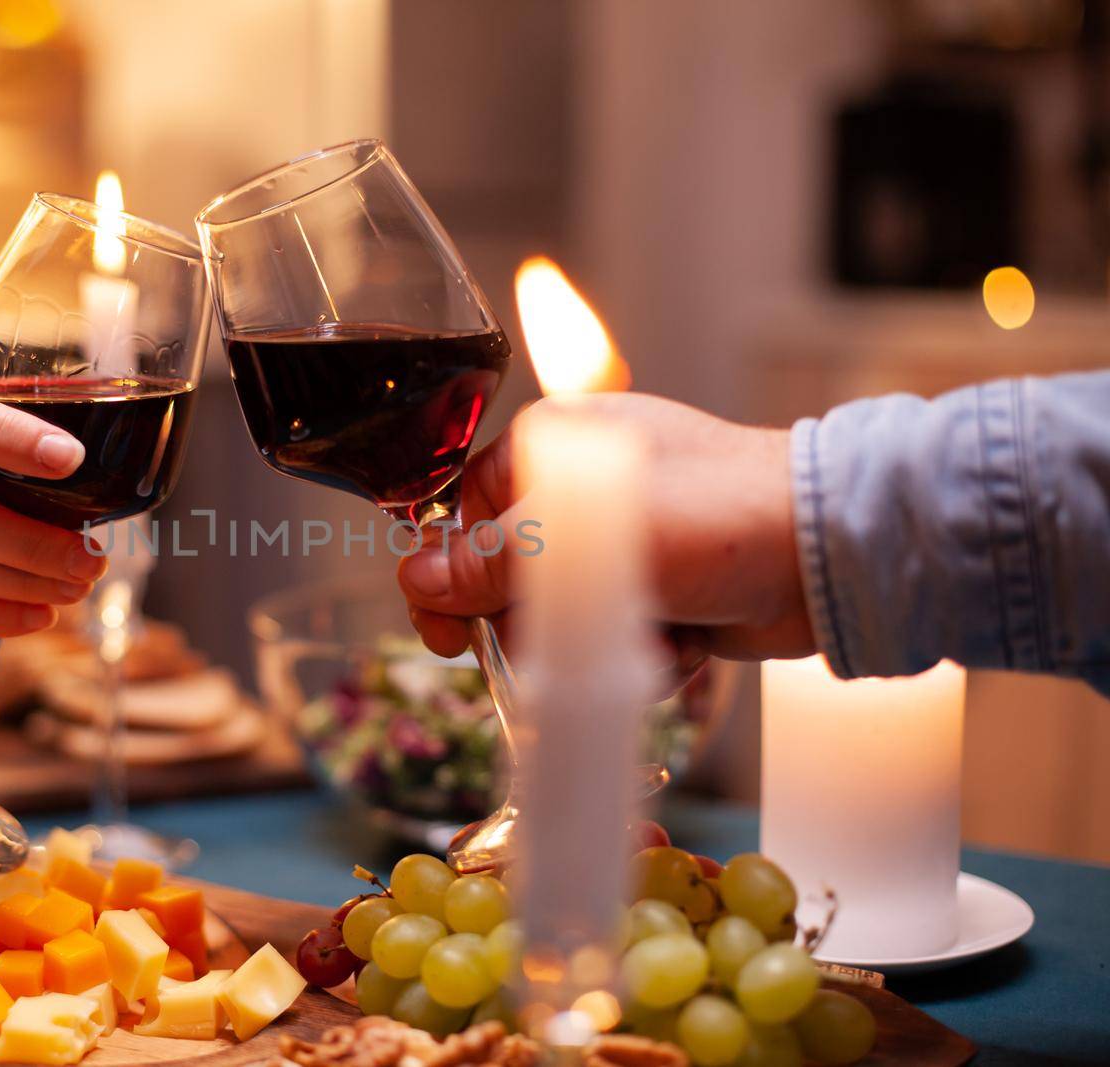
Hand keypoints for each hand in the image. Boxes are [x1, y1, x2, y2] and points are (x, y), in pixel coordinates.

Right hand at [397, 393, 814, 668]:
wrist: (832, 553)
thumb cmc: (719, 518)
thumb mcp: (587, 541)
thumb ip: (494, 562)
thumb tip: (415, 577)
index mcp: (553, 445)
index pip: (464, 516)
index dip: (452, 581)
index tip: (454, 638)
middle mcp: (582, 487)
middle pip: (511, 577)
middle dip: (545, 625)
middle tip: (578, 641)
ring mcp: (626, 536)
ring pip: (565, 617)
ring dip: (601, 645)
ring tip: (656, 638)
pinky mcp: (664, 583)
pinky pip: (616, 633)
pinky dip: (643, 652)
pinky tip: (683, 646)